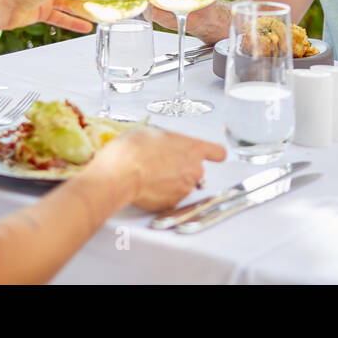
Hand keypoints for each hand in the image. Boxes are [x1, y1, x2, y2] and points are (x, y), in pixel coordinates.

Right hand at [92, 126, 226, 210]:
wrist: (120, 173)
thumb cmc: (134, 150)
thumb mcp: (154, 133)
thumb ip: (169, 141)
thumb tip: (165, 146)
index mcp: (194, 148)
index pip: (217, 152)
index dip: (213, 154)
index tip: (212, 155)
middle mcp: (194, 170)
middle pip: (196, 170)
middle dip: (183, 169)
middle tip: (162, 164)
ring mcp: (185, 189)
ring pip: (183, 184)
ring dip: (172, 182)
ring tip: (151, 175)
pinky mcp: (172, 204)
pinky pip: (171, 198)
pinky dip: (162, 194)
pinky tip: (148, 186)